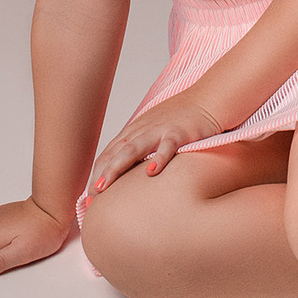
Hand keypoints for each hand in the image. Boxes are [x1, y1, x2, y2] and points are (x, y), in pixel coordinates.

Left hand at [85, 94, 224, 196]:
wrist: (208, 98)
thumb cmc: (182, 118)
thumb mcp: (154, 130)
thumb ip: (141, 148)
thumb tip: (129, 173)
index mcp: (135, 131)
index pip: (109, 153)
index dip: (96, 174)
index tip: (89, 197)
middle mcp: (143, 130)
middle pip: (115, 153)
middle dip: (99, 175)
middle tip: (89, 199)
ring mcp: (160, 130)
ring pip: (133, 149)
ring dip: (116, 167)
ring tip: (104, 186)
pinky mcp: (179, 132)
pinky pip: (168, 145)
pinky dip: (159, 158)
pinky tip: (152, 172)